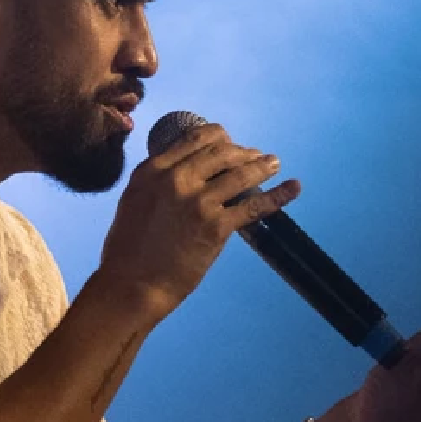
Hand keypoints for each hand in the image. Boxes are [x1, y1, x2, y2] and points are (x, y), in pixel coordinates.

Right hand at [99, 123, 299, 320]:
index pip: (195, 139)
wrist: (131, 284)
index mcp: (154, 170)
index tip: (230, 142)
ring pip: (240, 174)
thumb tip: (183, 169)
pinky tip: (293, 188)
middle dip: (243, 151)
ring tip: (274, 164)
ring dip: (262, 166)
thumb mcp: (135, 199)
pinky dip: (278, 196)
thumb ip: (158, 180)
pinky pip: (253, 206)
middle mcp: (177, 179)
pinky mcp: (216, 227)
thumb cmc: (127, 249)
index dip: (219, 137)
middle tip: (256, 156)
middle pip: (221, 152)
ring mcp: (199, 202)